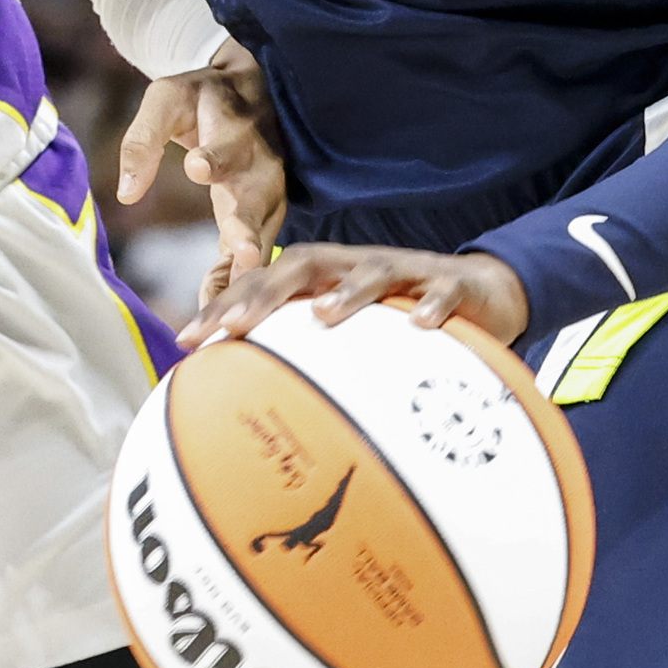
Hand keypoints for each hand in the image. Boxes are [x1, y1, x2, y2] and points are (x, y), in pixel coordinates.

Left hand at [119, 46, 289, 298]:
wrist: (252, 90)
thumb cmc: (200, 97)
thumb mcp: (165, 100)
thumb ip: (142, 141)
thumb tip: (126, 194)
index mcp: (232, 128)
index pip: (225, 143)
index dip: (214, 157)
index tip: (198, 168)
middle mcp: (260, 162)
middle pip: (257, 196)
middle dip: (248, 225)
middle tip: (243, 252)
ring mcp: (269, 193)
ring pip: (265, 232)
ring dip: (253, 264)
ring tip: (241, 295)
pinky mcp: (266, 217)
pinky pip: (256, 251)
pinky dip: (241, 281)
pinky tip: (222, 312)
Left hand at [178, 241, 527, 350]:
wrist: (480, 293)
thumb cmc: (399, 322)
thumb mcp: (349, 336)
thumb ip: (301, 354)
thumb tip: (244, 401)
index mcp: (325, 278)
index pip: (265, 283)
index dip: (226, 306)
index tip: (187, 341)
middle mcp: (357, 267)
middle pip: (305, 266)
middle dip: (266, 293)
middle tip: (234, 326)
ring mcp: (406, 271)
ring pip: (373, 271)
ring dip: (348, 291)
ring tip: (324, 315)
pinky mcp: (453, 284)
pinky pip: (443, 291)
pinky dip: (431, 305)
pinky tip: (419, 325)